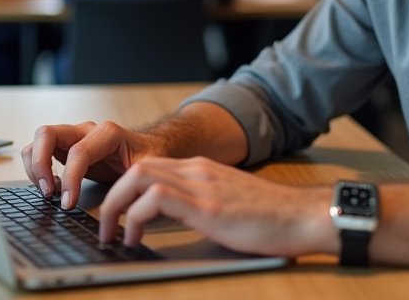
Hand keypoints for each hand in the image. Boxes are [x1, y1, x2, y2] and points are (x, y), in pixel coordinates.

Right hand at [21, 121, 162, 208]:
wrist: (148, 148)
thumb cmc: (148, 157)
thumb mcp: (149, 169)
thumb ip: (136, 182)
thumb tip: (120, 206)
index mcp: (107, 133)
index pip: (78, 152)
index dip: (70, 179)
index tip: (68, 203)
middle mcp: (86, 130)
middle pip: (47, 134)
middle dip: (39, 164)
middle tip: (47, 192)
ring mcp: (73, 137)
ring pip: (39, 140)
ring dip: (35, 167)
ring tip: (48, 191)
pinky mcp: (66, 148)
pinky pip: (40, 152)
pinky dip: (38, 169)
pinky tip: (52, 187)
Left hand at [98, 156, 335, 257]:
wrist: (305, 216)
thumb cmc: (272, 218)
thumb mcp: (228, 204)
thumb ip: (200, 203)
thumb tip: (170, 221)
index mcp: (201, 170)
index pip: (149, 168)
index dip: (123, 191)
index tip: (114, 217)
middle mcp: (197, 171)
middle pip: (136, 169)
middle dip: (111, 197)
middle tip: (103, 227)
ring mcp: (202, 186)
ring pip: (139, 177)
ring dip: (116, 206)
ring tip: (112, 235)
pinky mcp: (208, 207)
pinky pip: (156, 199)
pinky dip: (135, 217)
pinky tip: (135, 239)